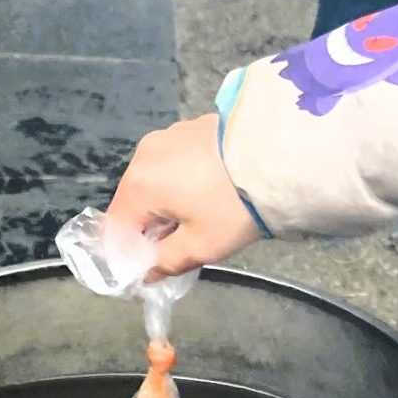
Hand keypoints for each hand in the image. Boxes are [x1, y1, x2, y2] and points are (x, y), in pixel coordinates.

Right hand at [108, 114, 263, 277]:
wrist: (281, 156)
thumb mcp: (202, 246)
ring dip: (169, 199)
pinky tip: (212, 187)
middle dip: (153, 224)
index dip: (131, 251)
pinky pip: (176, 160)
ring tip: (202, 213)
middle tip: (185, 240)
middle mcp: (146, 152)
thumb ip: (166, 262)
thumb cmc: (234, 207)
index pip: (116, 227)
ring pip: (156, 178)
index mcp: (139, 183)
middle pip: (135, 199)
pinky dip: (184, 177)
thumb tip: (147, 272)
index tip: (157, 262)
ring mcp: (170, 134)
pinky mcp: (193, 125)